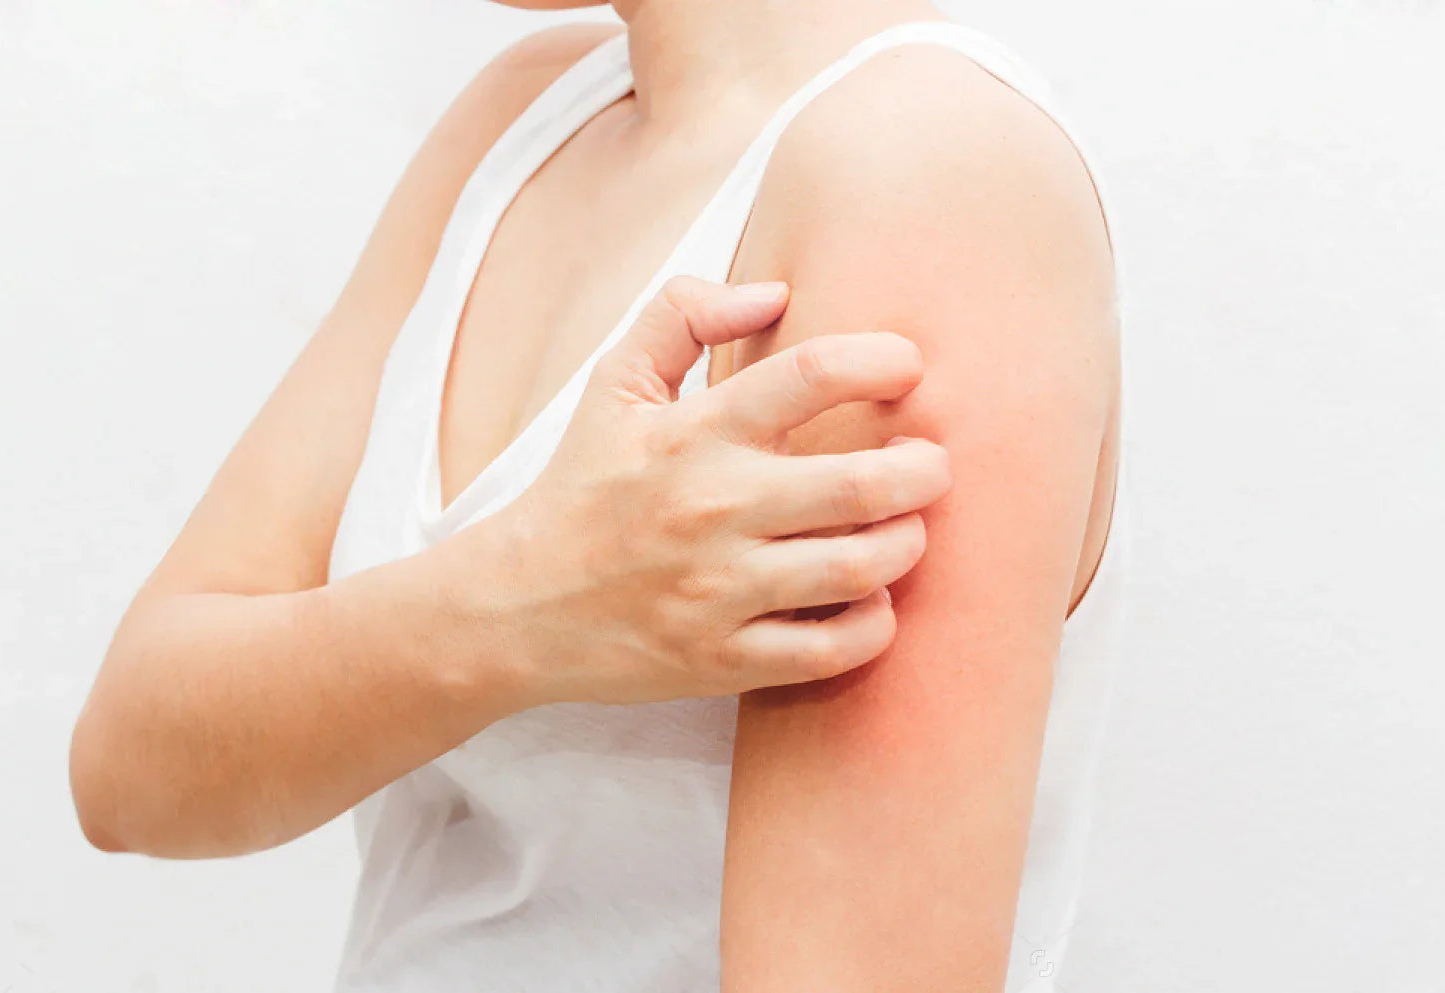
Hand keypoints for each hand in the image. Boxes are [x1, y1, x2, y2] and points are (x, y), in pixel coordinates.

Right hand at [476, 276, 952, 705]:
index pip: (809, 375)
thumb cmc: (582, 488)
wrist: (515, 607)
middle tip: (929, 463)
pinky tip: (870, 598)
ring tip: (903, 528)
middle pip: (864, 483)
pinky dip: (875, 623)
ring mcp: (719, 592)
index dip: (881, 360)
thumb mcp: (612, 385)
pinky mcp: (724, 660)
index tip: (908, 367)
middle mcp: (712, 509)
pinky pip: (835, 649)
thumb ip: (682, 317)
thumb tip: (772, 291)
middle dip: (925, 469)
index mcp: (692, 433)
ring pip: (863, 568)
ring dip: (907, 544)